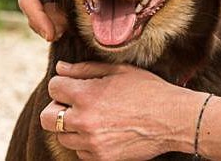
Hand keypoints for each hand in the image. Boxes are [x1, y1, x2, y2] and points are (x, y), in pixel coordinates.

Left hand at [40, 61, 202, 160]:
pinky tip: (103, 131)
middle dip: (56, 108)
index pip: (53, 87)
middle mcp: (84, 121)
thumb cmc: (148, 90)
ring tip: (93, 117)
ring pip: (62, 136)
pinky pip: (79, 151)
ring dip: (71, 126)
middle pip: (47, 117)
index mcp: (86, 95)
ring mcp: (91, 143)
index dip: (63, 83)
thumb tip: (61, 69)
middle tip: (74, 104)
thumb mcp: (119, 71)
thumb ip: (85, 69)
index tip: (74, 84)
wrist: (174, 119)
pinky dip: (85, 142)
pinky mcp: (101, 158)